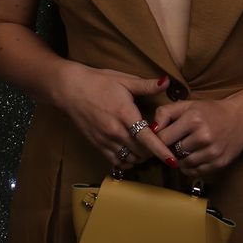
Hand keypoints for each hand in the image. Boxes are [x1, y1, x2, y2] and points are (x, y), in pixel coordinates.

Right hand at [51, 63, 179, 170]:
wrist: (69, 89)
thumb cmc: (97, 82)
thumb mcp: (124, 80)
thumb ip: (146, 85)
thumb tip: (167, 82)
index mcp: (125, 114)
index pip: (147, 139)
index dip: (161, 151)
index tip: (172, 160)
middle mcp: (115, 132)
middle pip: (141, 152)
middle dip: (154, 152)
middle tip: (162, 145)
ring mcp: (105, 140)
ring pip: (130, 159)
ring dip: (141, 157)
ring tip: (148, 149)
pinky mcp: (97, 145)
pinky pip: (116, 161)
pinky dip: (127, 161)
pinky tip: (132, 153)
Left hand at [151, 95, 242, 178]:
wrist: (240, 119)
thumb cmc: (210, 112)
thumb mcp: (187, 105)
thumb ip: (165, 112)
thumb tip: (151, 128)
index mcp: (193, 119)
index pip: (163, 138)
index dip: (157, 140)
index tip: (158, 139)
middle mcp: (203, 136)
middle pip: (173, 152)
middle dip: (169, 150)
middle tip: (171, 145)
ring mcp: (212, 152)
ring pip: (183, 164)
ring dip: (179, 159)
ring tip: (183, 149)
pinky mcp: (219, 163)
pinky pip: (195, 171)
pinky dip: (190, 167)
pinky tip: (192, 156)